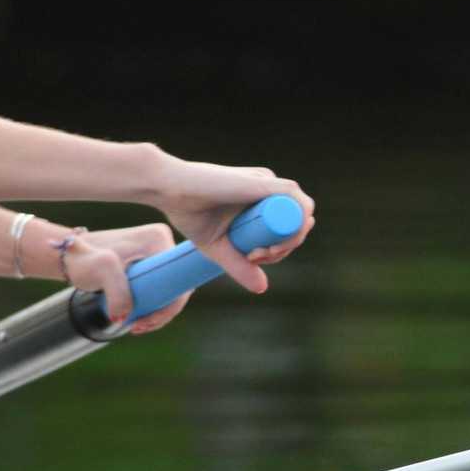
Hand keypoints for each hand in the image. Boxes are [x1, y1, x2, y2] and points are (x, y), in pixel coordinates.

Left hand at [65, 223, 190, 331]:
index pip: (179, 278)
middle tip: (140, 326)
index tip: (146, 320)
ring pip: (171, 289)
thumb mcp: (102, 270)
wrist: (68, 256)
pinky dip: (153, 305)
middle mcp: (162, 242)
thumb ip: (118, 292)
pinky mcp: (150, 263)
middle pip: (178, 285)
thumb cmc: (83, 258)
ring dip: (159, 311)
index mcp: (158, 238)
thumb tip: (127, 317)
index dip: (169, 304)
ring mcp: (157, 253)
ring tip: (137, 326)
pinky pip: (162, 289)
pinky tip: (139, 318)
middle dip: (163, 311)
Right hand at [147, 155, 315, 292]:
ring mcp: (270, 183)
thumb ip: (240, 266)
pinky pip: (298, 201)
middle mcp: (271, 191)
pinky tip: (273, 245)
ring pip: (303, 214)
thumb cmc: (189, 212)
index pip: (288, 228)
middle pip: (298, 223)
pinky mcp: (265, 181)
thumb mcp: (219, 248)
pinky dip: (295, 226)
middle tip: (256, 258)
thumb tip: (262, 289)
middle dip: (285, 248)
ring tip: (261, 253)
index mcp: (262, 202)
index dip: (280, 249)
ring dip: (291, 240)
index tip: (255, 260)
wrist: (166, 188)